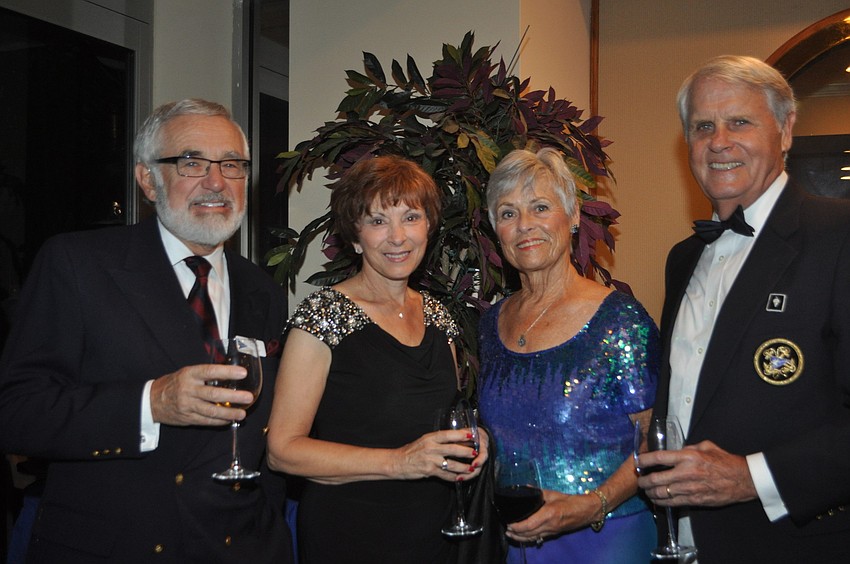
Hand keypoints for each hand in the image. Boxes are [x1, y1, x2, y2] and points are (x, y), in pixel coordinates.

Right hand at [150, 364, 251, 425]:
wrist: (151, 401)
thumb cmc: (174, 383)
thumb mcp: (187, 373)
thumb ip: (205, 374)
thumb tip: (229, 373)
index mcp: (189, 374)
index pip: (210, 371)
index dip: (227, 372)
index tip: (242, 373)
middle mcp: (188, 389)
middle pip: (213, 394)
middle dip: (233, 396)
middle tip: (248, 397)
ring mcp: (187, 405)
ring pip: (211, 411)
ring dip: (229, 413)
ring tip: (242, 413)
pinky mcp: (187, 418)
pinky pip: (206, 420)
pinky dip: (219, 421)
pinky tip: (229, 420)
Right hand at [393, 427, 488, 481]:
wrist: (398, 462)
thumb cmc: (413, 450)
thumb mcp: (425, 440)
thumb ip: (439, 440)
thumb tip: (458, 439)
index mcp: (431, 437)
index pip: (448, 434)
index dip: (461, 435)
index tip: (472, 435)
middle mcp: (431, 447)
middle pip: (453, 449)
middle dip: (467, 452)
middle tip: (477, 454)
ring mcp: (430, 460)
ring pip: (452, 464)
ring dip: (464, 467)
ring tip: (472, 468)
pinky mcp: (429, 471)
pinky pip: (446, 475)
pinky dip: (455, 477)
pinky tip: (461, 478)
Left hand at [505, 489, 597, 542]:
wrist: (586, 511)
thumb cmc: (571, 501)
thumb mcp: (553, 494)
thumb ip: (538, 492)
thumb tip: (525, 488)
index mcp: (548, 513)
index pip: (529, 524)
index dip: (517, 526)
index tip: (508, 523)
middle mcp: (549, 525)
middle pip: (529, 533)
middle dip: (516, 533)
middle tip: (506, 529)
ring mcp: (552, 531)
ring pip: (533, 538)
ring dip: (521, 538)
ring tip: (511, 535)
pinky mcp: (554, 534)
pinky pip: (539, 538)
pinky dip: (529, 539)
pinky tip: (523, 537)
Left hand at [637, 440, 757, 506]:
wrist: (743, 480)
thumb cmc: (725, 461)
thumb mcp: (706, 446)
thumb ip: (689, 447)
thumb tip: (677, 450)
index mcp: (688, 457)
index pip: (659, 458)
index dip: (644, 459)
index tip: (637, 460)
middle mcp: (686, 473)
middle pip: (656, 479)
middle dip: (643, 480)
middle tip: (639, 480)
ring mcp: (689, 489)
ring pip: (661, 493)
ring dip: (650, 492)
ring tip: (645, 490)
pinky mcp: (694, 501)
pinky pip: (672, 503)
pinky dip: (661, 502)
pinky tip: (656, 499)